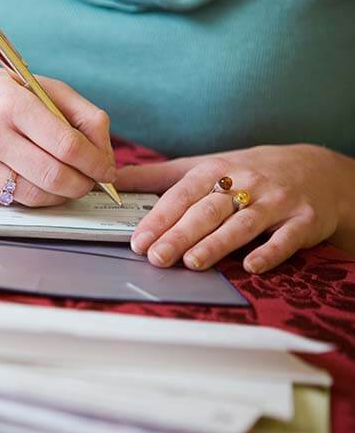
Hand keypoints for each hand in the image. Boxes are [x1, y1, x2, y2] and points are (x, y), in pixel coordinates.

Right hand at [0, 66, 116, 205]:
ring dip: (58, 194)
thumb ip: (79, 114)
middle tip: (89, 181)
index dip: (95, 163)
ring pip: (34, 196)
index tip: (106, 170)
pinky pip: (9, 202)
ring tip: (62, 181)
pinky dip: (27, 194)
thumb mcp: (35, 86)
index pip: (67, 145)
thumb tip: (105, 158)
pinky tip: (24, 177)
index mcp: (11, 103)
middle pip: (54, 176)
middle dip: (82, 185)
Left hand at [117, 144, 354, 273]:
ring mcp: (276, 202)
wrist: (317, 170)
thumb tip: (114, 180)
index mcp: (216, 170)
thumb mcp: (204, 166)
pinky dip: (269, 252)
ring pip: (242, 224)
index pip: (182, 195)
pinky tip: (251, 266)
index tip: (138, 240)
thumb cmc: (247, 172)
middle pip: (208, 211)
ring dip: (216, 244)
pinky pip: (286, 239)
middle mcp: (246, 183)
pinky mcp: (304, 220)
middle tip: (156, 256)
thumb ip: (158, 177)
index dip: (159, 218)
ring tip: (192, 262)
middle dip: (180, 234)